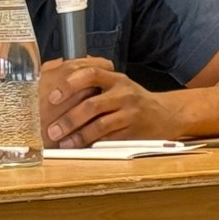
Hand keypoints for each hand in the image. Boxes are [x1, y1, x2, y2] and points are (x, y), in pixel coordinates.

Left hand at [40, 58, 178, 146]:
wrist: (166, 113)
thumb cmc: (134, 98)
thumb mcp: (117, 82)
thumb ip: (94, 78)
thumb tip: (59, 70)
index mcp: (115, 79)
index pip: (90, 74)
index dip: (70, 83)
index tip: (52, 96)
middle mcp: (123, 93)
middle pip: (91, 104)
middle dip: (69, 119)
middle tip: (52, 129)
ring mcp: (130, 113)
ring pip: (100, 125)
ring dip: (79, 135)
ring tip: (63, 143)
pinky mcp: (135, 132)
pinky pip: (111, 140)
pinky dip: (94, 145)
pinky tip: (81, 149)